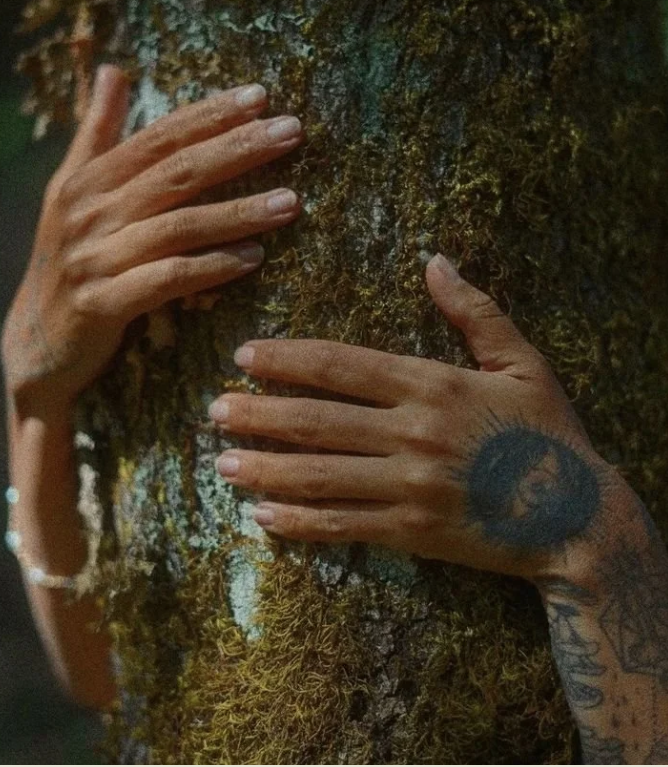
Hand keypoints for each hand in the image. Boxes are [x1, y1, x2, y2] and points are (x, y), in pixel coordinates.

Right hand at [1, 65, 303, 418]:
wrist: (37, 338)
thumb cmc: (70, 258)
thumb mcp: (74, 190)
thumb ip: (97, 132)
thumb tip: (112, 69)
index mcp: (89, 181)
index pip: (159, 137)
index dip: (209, 114)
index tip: (260, 96)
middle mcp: (91, 212)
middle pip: (176, 173)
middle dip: (237, 149)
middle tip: (291, 131)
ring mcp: (96, 258)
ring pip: (179, 226)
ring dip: (239, 212)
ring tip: (291, 202)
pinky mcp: (104, 303)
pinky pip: (167, 280)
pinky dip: (212, 268)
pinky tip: (254, 259)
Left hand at [210, 254, 625, 584]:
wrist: (577, 517)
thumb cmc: (548, 432)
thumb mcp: (522, 362)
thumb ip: (476, 311)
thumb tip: (436, 259)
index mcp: (432, 385)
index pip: (342, 366)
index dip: (288, 359)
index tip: (246, 356)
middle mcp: (413, 434)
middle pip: (317, 421)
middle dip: (259, 414)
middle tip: (214, 409)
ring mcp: (410, 487)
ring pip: (319, 476)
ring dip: (264, 470)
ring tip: (221, 464)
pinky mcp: (413, 533)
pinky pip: (344, 527)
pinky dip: (300, 524)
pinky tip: (262, 520)